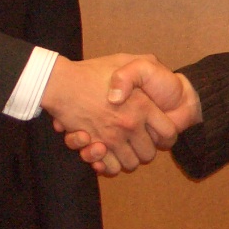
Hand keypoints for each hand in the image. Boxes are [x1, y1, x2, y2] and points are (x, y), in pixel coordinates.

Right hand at [41, 54, 177, 174]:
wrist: (59, 83)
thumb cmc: (93, 71)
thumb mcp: (125, 60)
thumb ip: (144, 68)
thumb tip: (155, 85)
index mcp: (143, 106)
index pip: (169, 134)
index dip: (166, 136)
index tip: (158, 132)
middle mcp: (130, 125)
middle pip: (149, 154)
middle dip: (144, 150)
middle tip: (137, 141)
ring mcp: (112, 138)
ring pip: (131, 164)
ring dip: (127, 159)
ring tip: (121, 147)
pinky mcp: (95, 147)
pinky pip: (110, 168)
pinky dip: (108, 164)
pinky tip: (105, 152)